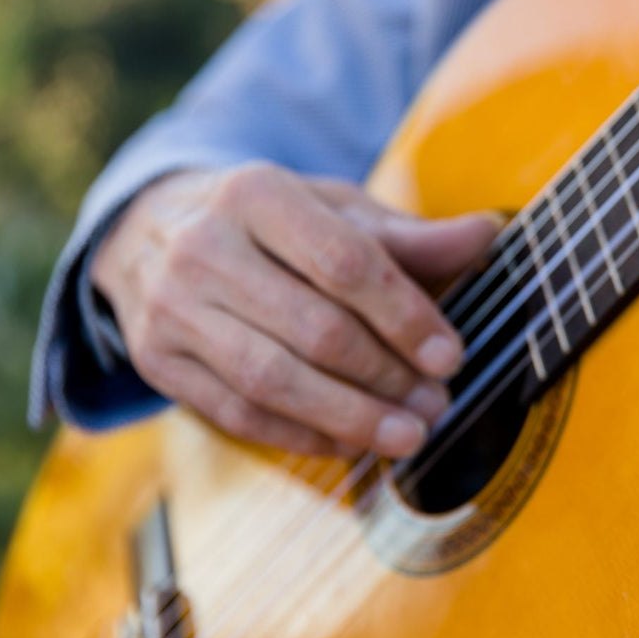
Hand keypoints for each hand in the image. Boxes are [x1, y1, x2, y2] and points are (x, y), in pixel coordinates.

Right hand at [90, 163, 499, 456]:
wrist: (151, 228)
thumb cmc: (271, 222)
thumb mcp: (335, 209)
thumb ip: (408, 234)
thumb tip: (487, 233)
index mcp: (256, 194)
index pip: (344, 263)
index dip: (404, 315)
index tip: (451, 356)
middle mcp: (204, 248)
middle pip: (312, 328)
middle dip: (386, 376)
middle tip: (438, 404)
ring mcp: (172, 308)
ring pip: (271, 380)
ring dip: (350, 417)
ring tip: (408, 436)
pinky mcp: (158, 361)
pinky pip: (237, 413)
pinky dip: (300, 434)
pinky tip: (350, 443)